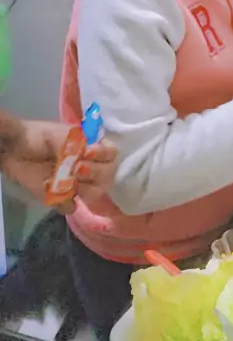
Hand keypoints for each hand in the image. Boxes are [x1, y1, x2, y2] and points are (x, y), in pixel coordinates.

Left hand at [2, 118, 116, 212]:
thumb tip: (87, 157)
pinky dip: (63, 201)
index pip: (111, 154)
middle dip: (95, 172)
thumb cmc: (38, 136)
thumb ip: (77, 145)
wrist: (13, 150)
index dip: (104, 155)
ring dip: (85, 188)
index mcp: (90, 147)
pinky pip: (70, 207)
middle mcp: (87, 165)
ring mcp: (76, 184)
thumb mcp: (60, 133)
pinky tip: (51, 190)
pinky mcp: (60, 199)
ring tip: (67, 181)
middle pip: (108, 175)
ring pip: (95, 193)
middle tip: (78, 169)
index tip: (89, 153)